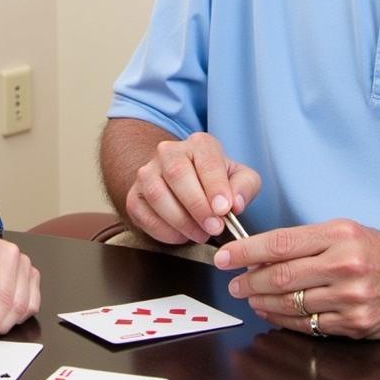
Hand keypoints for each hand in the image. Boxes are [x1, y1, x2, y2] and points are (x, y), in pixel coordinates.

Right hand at [125, 132, 260, 243]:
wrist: (186, 185)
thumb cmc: (215, 182)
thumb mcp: (239, 178)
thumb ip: (244, 186)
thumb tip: (235, 203)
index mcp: (198, 144)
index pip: (206, 159)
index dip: (215, 186)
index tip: (224, 209)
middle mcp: (168, 152)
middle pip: (177, 174)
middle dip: (197, 206)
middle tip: (214, 228)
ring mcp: (147, 173)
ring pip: (157, 194)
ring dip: (181, 221)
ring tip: (200, 234)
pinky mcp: (134, 196)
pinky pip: (143, 214)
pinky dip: (165, 231)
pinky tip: (182, 235)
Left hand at [214, 219, 379, 339]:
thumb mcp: (347, 231)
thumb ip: (306, 241)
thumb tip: (262, 254)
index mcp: (339, 235)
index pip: (280, 243)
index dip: (246, 252)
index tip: (225, 256)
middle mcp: (344, 265)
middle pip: (281, 276)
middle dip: (249, 281)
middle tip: (233, 283)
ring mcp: (350, 298)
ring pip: (292, 302)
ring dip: (263, 302)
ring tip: (250, 298)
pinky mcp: (355, 324)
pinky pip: (309, 325)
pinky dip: (285, 320)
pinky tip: (273, 313)